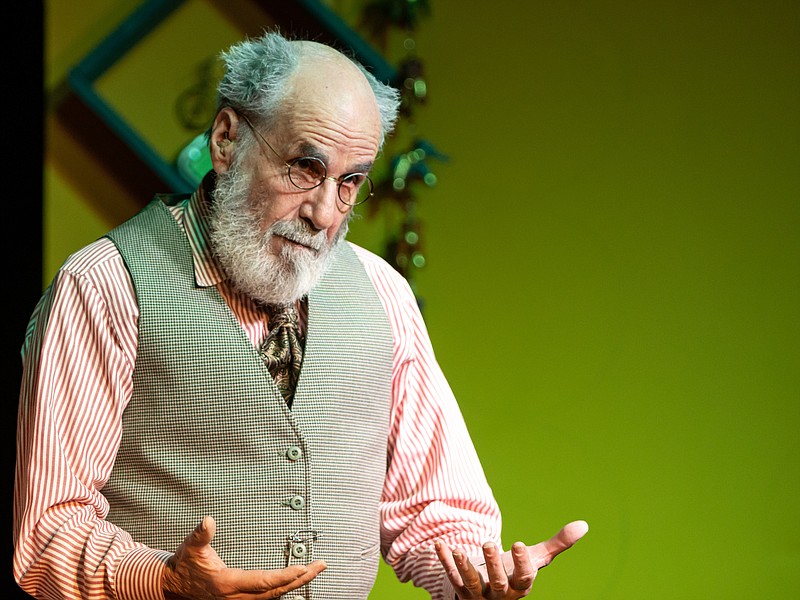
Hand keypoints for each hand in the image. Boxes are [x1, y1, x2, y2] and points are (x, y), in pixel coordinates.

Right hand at [162, 516, 325, 599]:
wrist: (172, 585)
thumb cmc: (183, 565)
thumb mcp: (190, 547)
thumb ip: (201, 534)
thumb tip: (208, 520)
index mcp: (227, 583)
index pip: (263, 582)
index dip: (284, 576)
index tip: (303, 568)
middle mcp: (236, 596)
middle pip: (275, 591)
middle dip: (300, 579)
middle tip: (320, 566)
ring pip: (273, 596)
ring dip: (295, 584)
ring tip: (313, 570)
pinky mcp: (239, 599)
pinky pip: (266, 597)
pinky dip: (283, 588)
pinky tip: (294, 580)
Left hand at [434, 520, 587, 598]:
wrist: (492, 591)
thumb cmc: (516, 571)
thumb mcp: (535, 559)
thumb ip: (557, 544)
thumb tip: (584, 524)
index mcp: (520, 586)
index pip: (524, 578)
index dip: (522, 563)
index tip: (519, 543)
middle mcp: (500, 594)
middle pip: (497, 582)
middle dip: (492, 564)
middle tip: (488, 542)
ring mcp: (479, 594)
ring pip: (471, 584)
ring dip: (464, 567)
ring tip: (460, 548)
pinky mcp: (460, 589)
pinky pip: (450, 576)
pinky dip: (444, 561)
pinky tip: (439, 544)